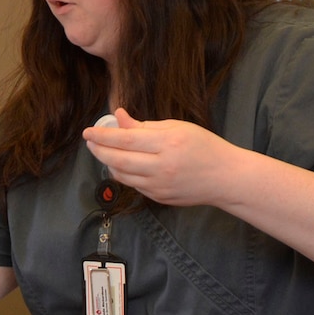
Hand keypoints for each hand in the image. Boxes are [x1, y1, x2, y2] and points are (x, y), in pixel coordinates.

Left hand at [82, 107, 252, 208]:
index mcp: (168, 143)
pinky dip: (122, 174)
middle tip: (90, 142)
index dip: (103, 135)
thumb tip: (119, 117)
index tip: (88, 131)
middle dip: (99, 150)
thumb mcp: (177, 127)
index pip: (126, 139)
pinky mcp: (159, 198)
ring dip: (108, 163)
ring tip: (102, 151)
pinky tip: (120, 165)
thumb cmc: (204, 146)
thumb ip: (145, 125)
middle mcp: (162, 166)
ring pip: (122, 175)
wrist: (225, 177)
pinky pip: (133, 185)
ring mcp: (159, 186)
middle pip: (119, 160)